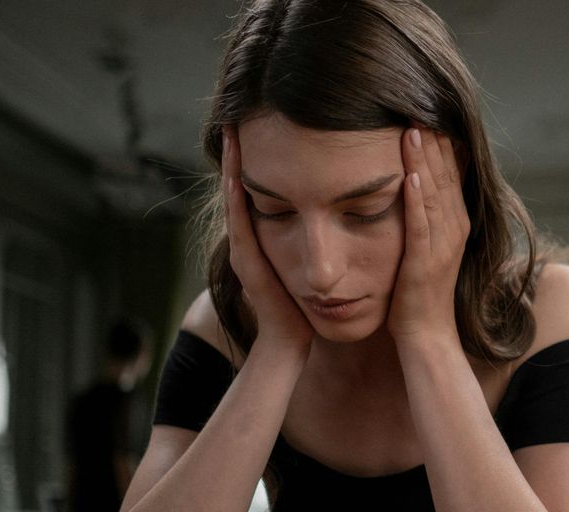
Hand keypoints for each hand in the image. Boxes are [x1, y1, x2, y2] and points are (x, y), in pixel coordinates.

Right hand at [222, 128, 313, 353]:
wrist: (291, 341)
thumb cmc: (305, 303)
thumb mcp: (310, 256)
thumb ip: (313, 231)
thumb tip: (335, 202)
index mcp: (267, 233)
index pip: (259, 184)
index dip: (260, 154)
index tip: (264, 120)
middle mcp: (250, 237)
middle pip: (241, 184)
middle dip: (240, 151)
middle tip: (239, 112)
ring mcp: (244, 249)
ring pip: (235, 199)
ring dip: (233, 166)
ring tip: (233, 130)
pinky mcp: (247, 264)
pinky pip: (239, 226)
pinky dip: (236, 201)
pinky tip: (236, 176)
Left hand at [388, 127, 469, 346]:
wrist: (426, 336)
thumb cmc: (419, 293)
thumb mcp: (426, 247)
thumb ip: (425, 216)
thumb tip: (413, 184)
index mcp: (456, 223)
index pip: (450, 172)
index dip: (440, 142)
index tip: (425, 110)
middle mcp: (455, 229)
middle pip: (445, 176)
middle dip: (432, 141)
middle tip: (419, 104)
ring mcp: (442, 246)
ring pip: (434, 194)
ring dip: (424, 161)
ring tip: (413, 129)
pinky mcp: (425, 262)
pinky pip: (421, 225)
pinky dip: (417, 200)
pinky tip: (411, 176)